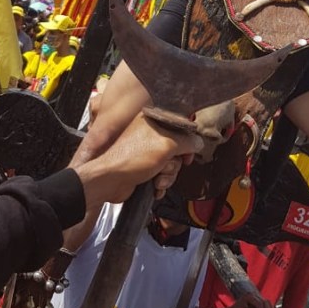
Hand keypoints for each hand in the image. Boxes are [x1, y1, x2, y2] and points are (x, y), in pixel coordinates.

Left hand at [77, 113, 201, 205]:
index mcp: (153, 121)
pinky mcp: (144, 168)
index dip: (187, 143)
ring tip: (158, 179)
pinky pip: (162, 175)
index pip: (180, 128)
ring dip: (168, 176)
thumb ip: (187, 142)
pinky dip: (161, 183)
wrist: (110, 180)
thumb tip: (198, 143)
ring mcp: (146, 153)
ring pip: (171, 165)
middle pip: (177, 149)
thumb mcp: (166, 145)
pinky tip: (154, 186)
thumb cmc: (131, 158)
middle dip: (175, 164)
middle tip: (166, 167)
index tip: (188, 155)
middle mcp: (149, 135)